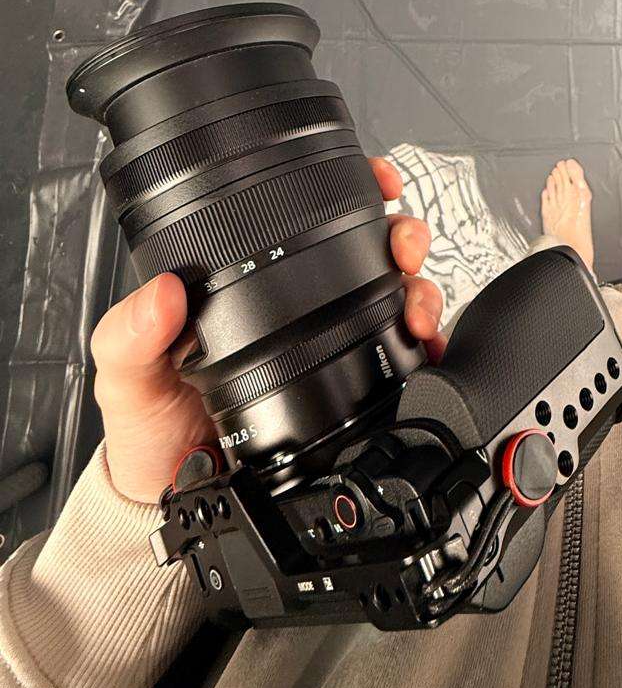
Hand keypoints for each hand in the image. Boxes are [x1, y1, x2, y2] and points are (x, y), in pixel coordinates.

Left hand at [91, 156, 445, 503]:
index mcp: (250, 286)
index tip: (376, 183)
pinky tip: (424, 349)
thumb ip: (131, 336)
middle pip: (371, 251)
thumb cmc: (151, 433)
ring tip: (414, 309)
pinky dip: (427, 349)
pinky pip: (404, 361)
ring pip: (397, 297)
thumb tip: (162, 293)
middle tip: (404, 249)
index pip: (308, 220)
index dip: (353, 190)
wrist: (174, 504)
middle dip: (404, 236)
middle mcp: (300, 309)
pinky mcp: (357, 393)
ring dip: (421, 290)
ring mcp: (334, 348)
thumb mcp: (128, 379)